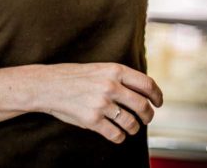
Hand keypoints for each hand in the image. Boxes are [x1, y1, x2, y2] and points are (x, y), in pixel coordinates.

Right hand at [31, 63, 162, 143]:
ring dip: (135, 128)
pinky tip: (118, 135)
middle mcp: (111, 86)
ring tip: (132, 127)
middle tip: (147, 118)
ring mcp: (101, 104)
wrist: (48, 85)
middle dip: (148, 115)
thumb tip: (142, 91)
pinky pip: (115, 134)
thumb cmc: (74, 77)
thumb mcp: (100, 69)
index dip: (157, 95)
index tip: (158, 102)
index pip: (147, 84)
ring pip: (131, 122)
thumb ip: (119, 78)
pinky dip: (120, 137)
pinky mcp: (92, 120)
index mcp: (115, 70)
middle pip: (142, 105)